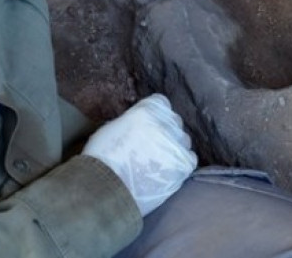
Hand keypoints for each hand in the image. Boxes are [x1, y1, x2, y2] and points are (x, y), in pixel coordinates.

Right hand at [81, 94, 196, 215]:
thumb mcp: (112, 128)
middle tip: (153, 145)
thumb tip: (140, 125)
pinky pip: (190, 158)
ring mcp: (176, 145)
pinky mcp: (183, 166)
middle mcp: (165, 124)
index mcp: (147, 111)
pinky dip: (181, 162)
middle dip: (165, 130)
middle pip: (174, 121)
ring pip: (183, 140)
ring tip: (158, 161)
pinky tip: (168, 170)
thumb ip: (132, 121)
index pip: (161, 103)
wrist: (107, 189)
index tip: (149, 125)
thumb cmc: (101, 159)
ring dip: (174, 147)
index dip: (155, 114)